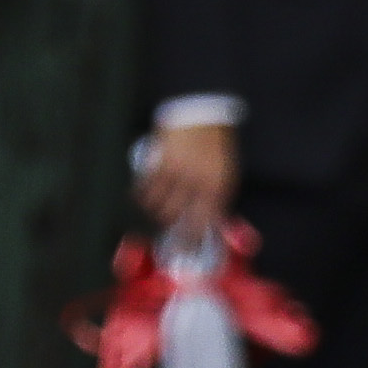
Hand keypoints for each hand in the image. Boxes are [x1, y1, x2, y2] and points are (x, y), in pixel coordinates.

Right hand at [136, 118, 236, 246]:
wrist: (201, 115)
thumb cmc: (215, 145)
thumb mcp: (225, 173)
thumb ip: (216, 198)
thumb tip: (207, 223)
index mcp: (218, 187)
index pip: (204, 223)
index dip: (192, 241)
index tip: (185, 253)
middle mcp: (198, 183)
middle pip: (177, 218)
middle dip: (170, 227)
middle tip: (168, 228)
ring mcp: (177, 175)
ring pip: (158, 206)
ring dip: (156, 211)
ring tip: (158, 208)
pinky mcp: (159, 165)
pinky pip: (145, 190)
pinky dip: (142, 197)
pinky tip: (144, 197)